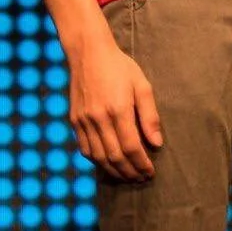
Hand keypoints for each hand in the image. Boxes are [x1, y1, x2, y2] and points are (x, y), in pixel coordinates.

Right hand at [67, 37, 162, 180]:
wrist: (88, 53)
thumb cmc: (119, 67)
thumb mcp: (142, 85)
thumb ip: (150, 116)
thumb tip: (156, 143)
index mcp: (118, 109)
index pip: (131, 147)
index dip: (141, 163)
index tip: (150, 171)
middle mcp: (99, 118)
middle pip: (114, 156)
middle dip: (129, 171)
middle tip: (141, 178)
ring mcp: (84, 121)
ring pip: (98, 157)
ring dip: (114, 171)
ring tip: (127, 176)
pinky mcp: (75, 120)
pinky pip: (84, 149)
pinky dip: (97, 162)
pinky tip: (107, 165)